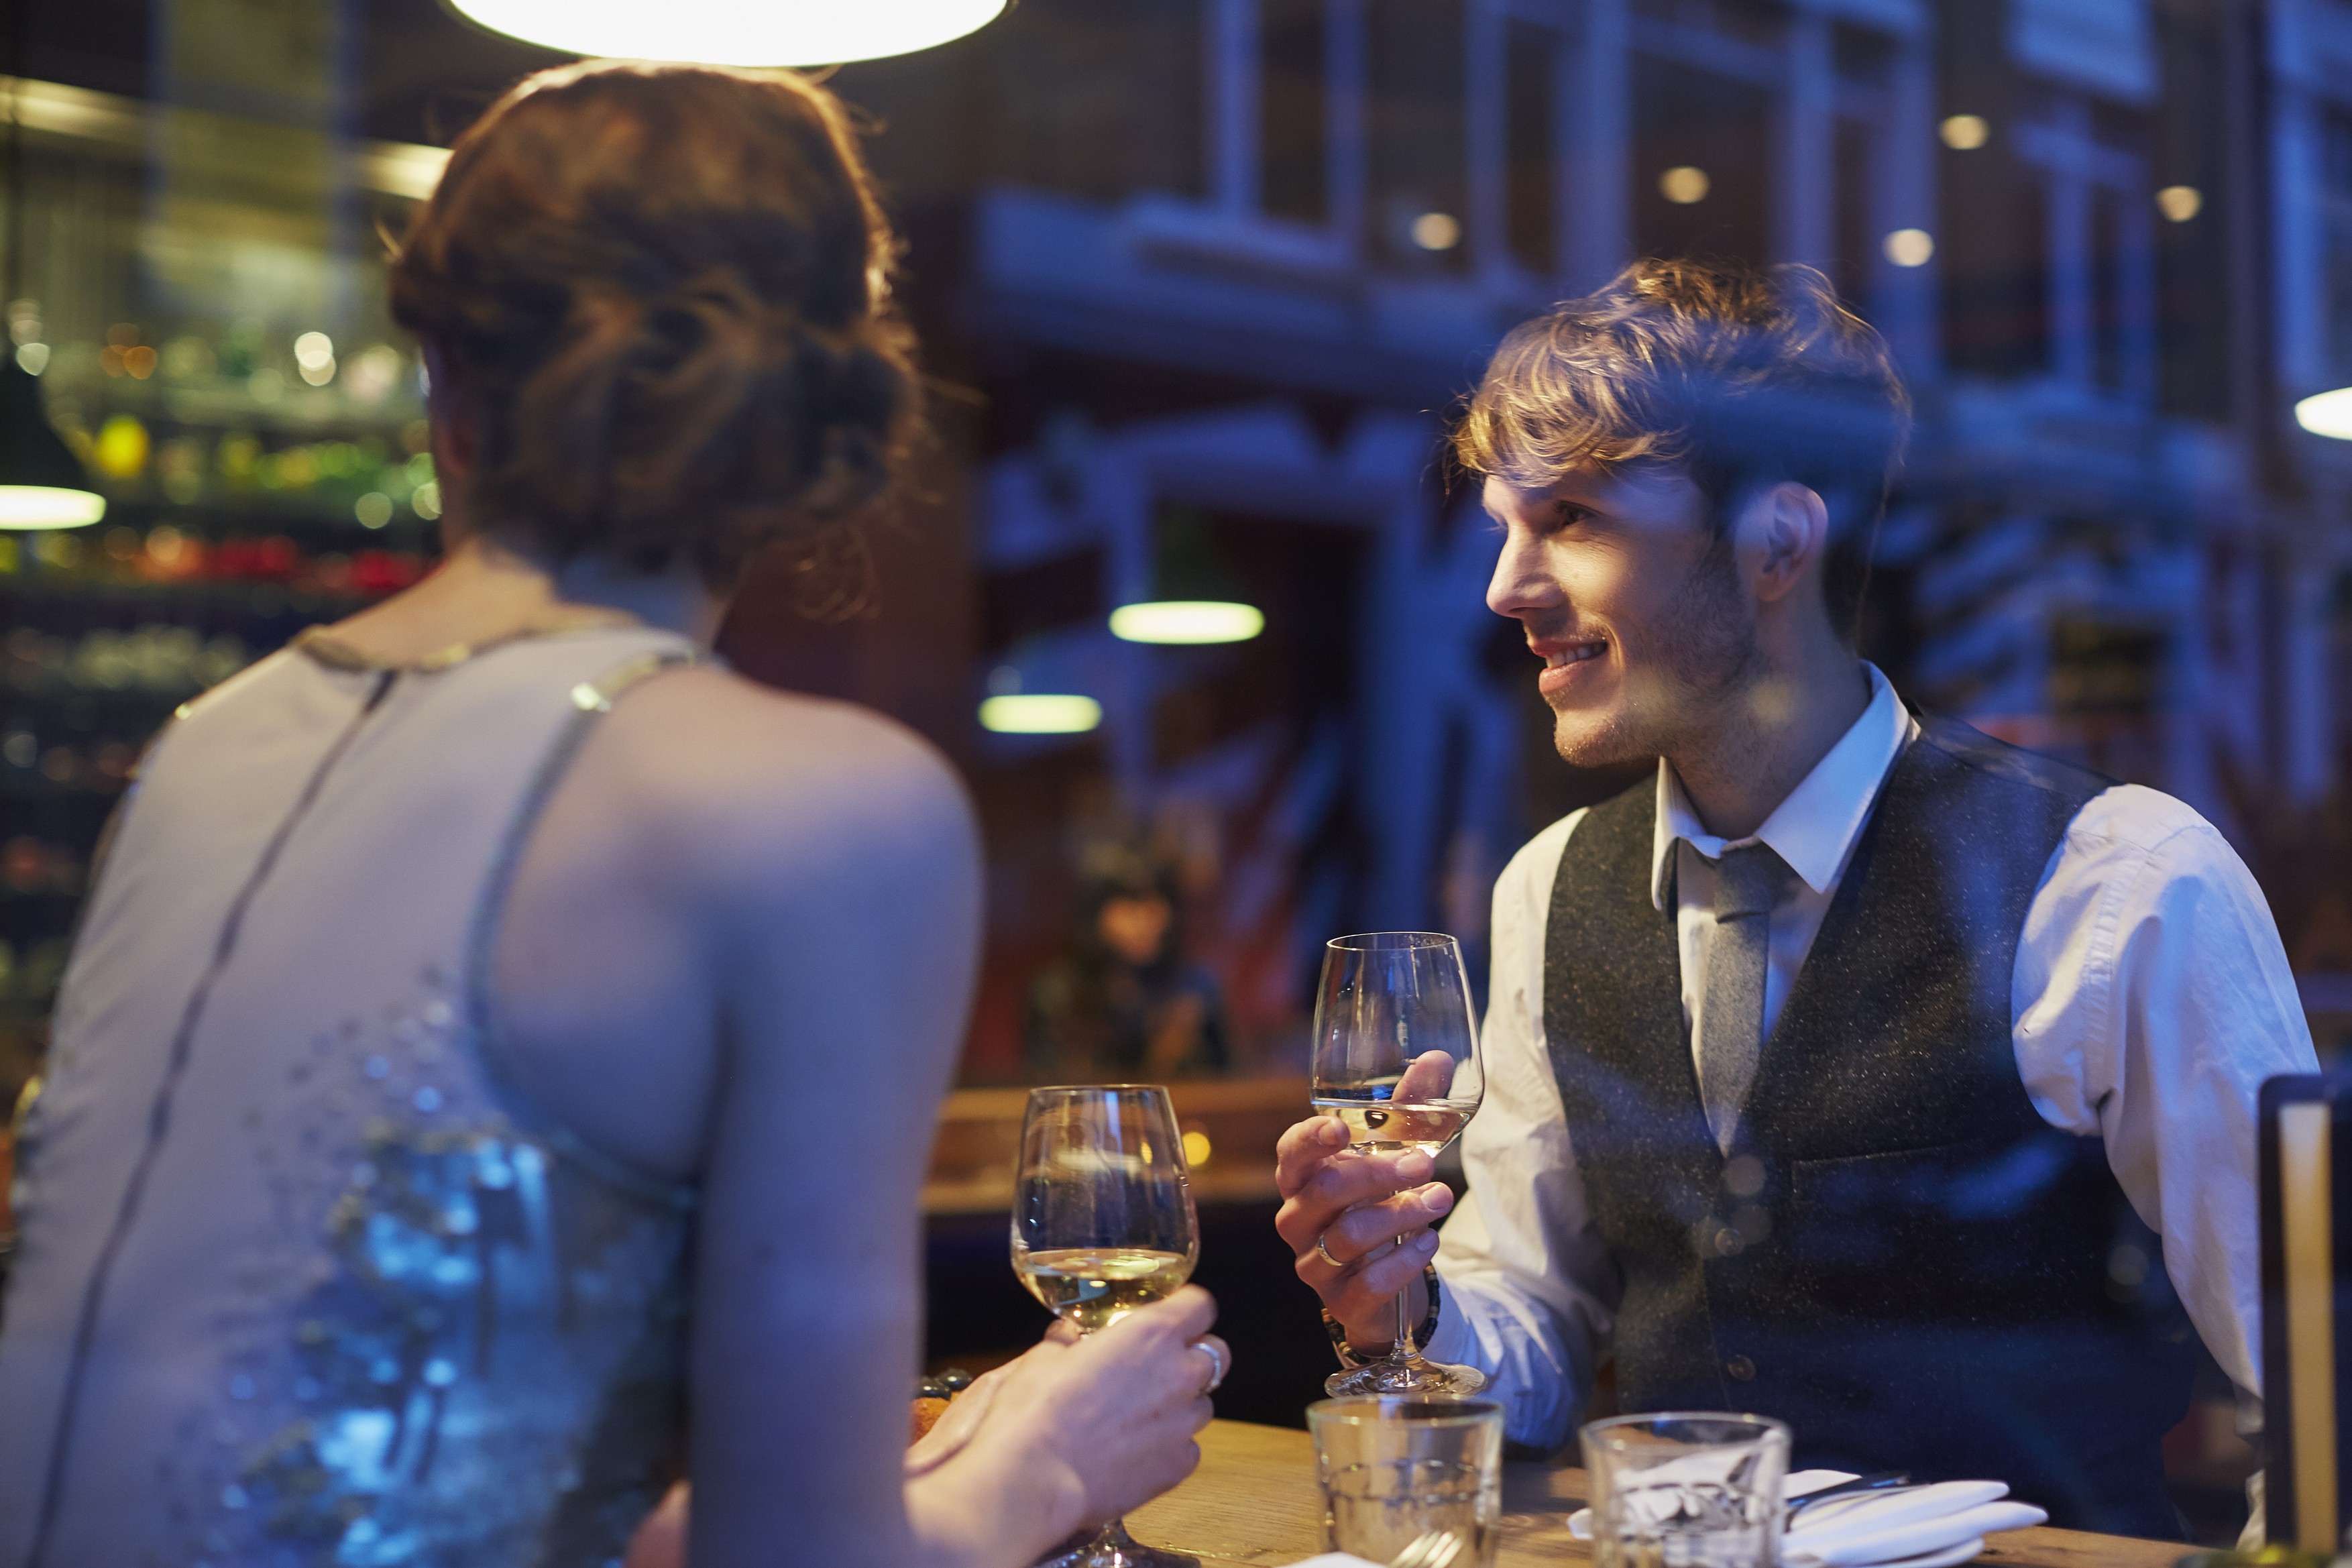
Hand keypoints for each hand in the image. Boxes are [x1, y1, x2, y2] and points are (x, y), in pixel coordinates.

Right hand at [906, 1288, 1223, 1561]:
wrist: (1034, 1476)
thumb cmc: (1037, 1412)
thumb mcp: (1044, 1358)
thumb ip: (1067, 1341)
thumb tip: (1068, 1336)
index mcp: (1152, 1334)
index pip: (1199, 1305)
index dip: (1187, 1308)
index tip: (1174, 1315)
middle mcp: (1179, 1374)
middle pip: (1216, 1353)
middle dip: (1195, 1355)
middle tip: (1160, 1366)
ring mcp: (1184, 1423)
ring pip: (1203, 1404)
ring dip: (1181, 1404)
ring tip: (1138, 1416)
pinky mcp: (1178, 1466)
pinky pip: (1188, 1448)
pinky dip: (1169, 1447)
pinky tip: (1135, 1452)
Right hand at [1274, 1109, 1454, 1349]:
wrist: (1385, 1284)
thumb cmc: (1380, 1205)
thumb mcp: (1393, 1156)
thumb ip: (1409, 1108)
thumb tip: (1438, 1058)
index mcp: (1301, 1179)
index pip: (1290, 1153)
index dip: (1310, 1140)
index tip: (1340, 1128)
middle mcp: (1297, 1220)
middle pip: (1325, 1191)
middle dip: (1378, 1174)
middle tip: (1423, 1164)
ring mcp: (1314, 1264)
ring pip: (1350, 1236)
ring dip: (1403, 1214)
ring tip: (1441, 1199)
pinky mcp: (1341, 1302)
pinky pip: (1371, 1282)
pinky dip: (1406, 1260)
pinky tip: (1429, 1243)